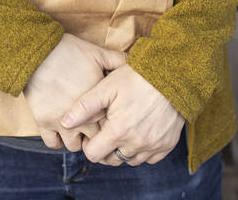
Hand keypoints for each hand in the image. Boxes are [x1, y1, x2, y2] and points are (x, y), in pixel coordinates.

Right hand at [24, 33, 126, 150]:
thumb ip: (116, 60)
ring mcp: (62, 122)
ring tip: (76, 129)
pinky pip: (53, 144)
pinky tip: (59, 130)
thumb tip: (131, 61)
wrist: (37, 52)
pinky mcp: (44, 123)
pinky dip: (57, 140)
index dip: (110, 122)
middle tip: (92, 127)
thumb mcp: (96, 53)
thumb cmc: (68, 51)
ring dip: (76, 139)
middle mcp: (83, 118)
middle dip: (95, 136)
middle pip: (95, 139)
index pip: (112, 124)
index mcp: (98, 103)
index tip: (107, 118)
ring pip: (74, 146)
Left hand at [60, 65, 184, 166]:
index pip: (93, 155)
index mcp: (118, 131)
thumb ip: (84, 107)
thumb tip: (64, 122)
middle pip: (112, 161)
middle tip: (107, 130)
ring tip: (123, 129)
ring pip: (130, 160)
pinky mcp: (167, 145)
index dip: (89, 145)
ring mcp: (153, 146)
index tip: (92, 133)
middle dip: (105, 149)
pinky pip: (150, 158)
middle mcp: (136, 143)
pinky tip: (139, 132)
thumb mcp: (107, 87)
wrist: (173, 75)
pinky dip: (142, 149)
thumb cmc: (137, 78)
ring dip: (123, 149)